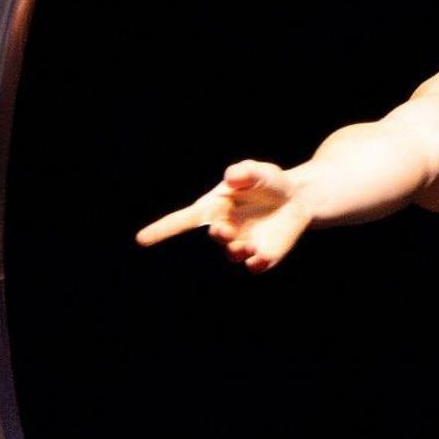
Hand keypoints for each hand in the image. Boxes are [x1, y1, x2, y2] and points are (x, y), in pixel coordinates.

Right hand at [135, 161, 315, 272]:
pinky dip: (256, 264)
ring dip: (237, 250)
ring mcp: (242, 244)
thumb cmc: (269, 183)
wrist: (297, 198)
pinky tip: (261, 257)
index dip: (161, 230)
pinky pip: (254, 266)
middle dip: (219, 234)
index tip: (141, 239)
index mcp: (213, 208)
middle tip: (226, 229)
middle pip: (215, 236)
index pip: (182, 220)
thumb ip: (245, 172)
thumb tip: (231, 177)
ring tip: (250, 245)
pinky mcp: (262, 256)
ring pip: (233, 254)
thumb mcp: (259, 171)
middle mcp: (224, 228)